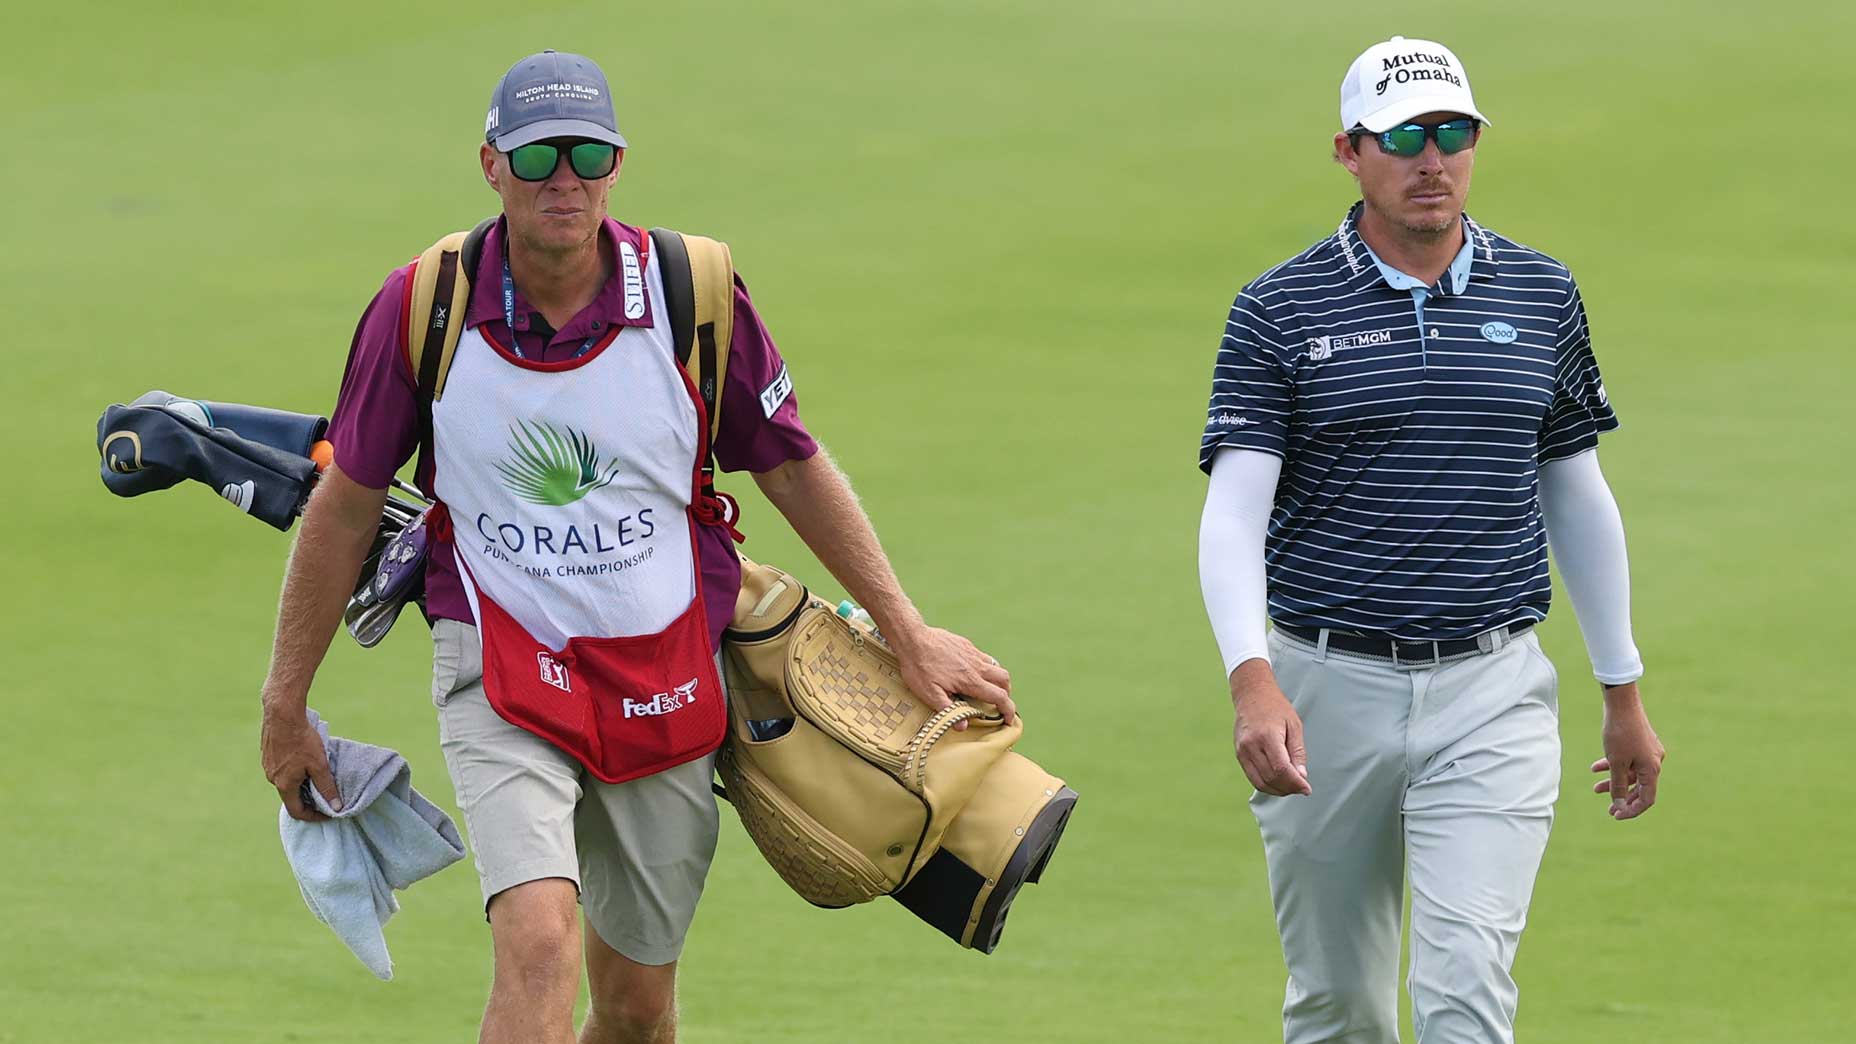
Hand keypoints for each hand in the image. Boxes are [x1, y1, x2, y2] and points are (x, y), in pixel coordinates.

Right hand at [262, 703, 340, 821]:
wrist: (282, 713)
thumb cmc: (302, 739)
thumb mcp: (319, 764)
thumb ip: (327, 787)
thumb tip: (336, 807)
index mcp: (284, 785)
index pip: (296, 811)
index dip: (313, 815)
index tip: (327, 812)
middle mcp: (272, 778)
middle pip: (291, 796)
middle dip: (309, 798)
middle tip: (326, 793)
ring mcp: (267, 766)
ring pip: (286, 781)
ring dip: (302, 782)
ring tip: (318, 774)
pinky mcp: (267, 754)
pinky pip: (282, 768)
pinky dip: (294, 770)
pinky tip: (305, 759)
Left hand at [891, 624, 1015, 729]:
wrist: (913, 638)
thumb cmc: (919, 667)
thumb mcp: (929, 693)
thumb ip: (947, 710)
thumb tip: (963, 726)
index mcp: (970, 680)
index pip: (999, 696)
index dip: (1009, 710)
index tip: (1009, 719)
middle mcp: (976, 666)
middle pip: (1004, 680)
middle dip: (1006, 693)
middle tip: (998, 703)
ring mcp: (972, 653)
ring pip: (996, 666)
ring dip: (997, 679)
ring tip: (987, 689)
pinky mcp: (966, 645)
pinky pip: (984, 657)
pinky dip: (986, 667)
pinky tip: (972, 672)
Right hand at [1231, 659, 1310, 795]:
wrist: (1251, 695)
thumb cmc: (1275, 707)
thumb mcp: (1294, 725)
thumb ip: (1297, 752)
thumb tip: (1301, 776)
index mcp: (1267, 736)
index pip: (1281, 769)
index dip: (1295, 783)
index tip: (1307, 789)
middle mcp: (1251, 745)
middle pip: (1271, 778)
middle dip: (1289, 788)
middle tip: (1301, 788)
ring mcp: (1242, 751)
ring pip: (1260, 782)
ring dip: (1277, 790)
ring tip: (1291, 787)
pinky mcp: (1239, 754)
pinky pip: (1252, 777)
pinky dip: (1266, 785)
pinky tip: (1278, 783)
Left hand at [1591, 682, 1663, 819]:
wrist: (1621, 703)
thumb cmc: (1619, 733)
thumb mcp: (1616, 762)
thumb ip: (1618, 785)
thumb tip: (1619, 804)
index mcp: (1652, 769)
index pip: (1647, 799)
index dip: (1632, 810)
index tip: (1616, 816)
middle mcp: (1654, 762)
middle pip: (1639, 788)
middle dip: (1622, 798)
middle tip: (1608, 810)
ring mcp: (1647, 752)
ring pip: (1631, 773)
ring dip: (1614, 781)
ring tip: (1595, 788)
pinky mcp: (1639, 743)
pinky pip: (1627, 760)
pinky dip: (1613, 765)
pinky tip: (1595, 768)